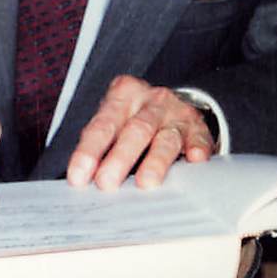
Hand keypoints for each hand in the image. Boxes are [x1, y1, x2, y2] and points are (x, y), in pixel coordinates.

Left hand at [66, 74, 214, 191]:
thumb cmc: (136, 118)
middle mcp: (151, 101)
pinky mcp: (199, 129)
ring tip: (146, 183)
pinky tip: (194, 161)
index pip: (102, 125)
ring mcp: (177, 114)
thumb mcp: (116, 120)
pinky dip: (196, 150)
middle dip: (119, 158)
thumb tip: (82, 180)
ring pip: (166, 138)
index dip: (88, 151)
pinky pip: (198, 139)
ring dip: (155, 161)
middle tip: (107, 183)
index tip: (78, 177)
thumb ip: (102, 144)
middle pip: (135, 130)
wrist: (175, 104)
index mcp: (123, 95)